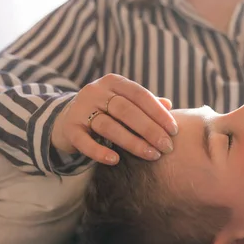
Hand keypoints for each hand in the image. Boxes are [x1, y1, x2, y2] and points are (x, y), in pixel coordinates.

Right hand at [51, 73, 177, 164]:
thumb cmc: (107, 111)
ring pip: (109, 126)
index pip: (140, 95)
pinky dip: (99, 151)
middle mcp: (96, 91)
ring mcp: (80, 109)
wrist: (68, 117)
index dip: (158, 113)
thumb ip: (146, 103)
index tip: (174, 130)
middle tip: (167, 147)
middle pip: (126, 110)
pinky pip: (84, 141)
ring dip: (133, 142)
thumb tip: (168, 105)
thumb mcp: (126, 102)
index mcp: (114, 82)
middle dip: (150, 130)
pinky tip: (115, 160)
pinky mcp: (70, 128)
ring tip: (151, 155)